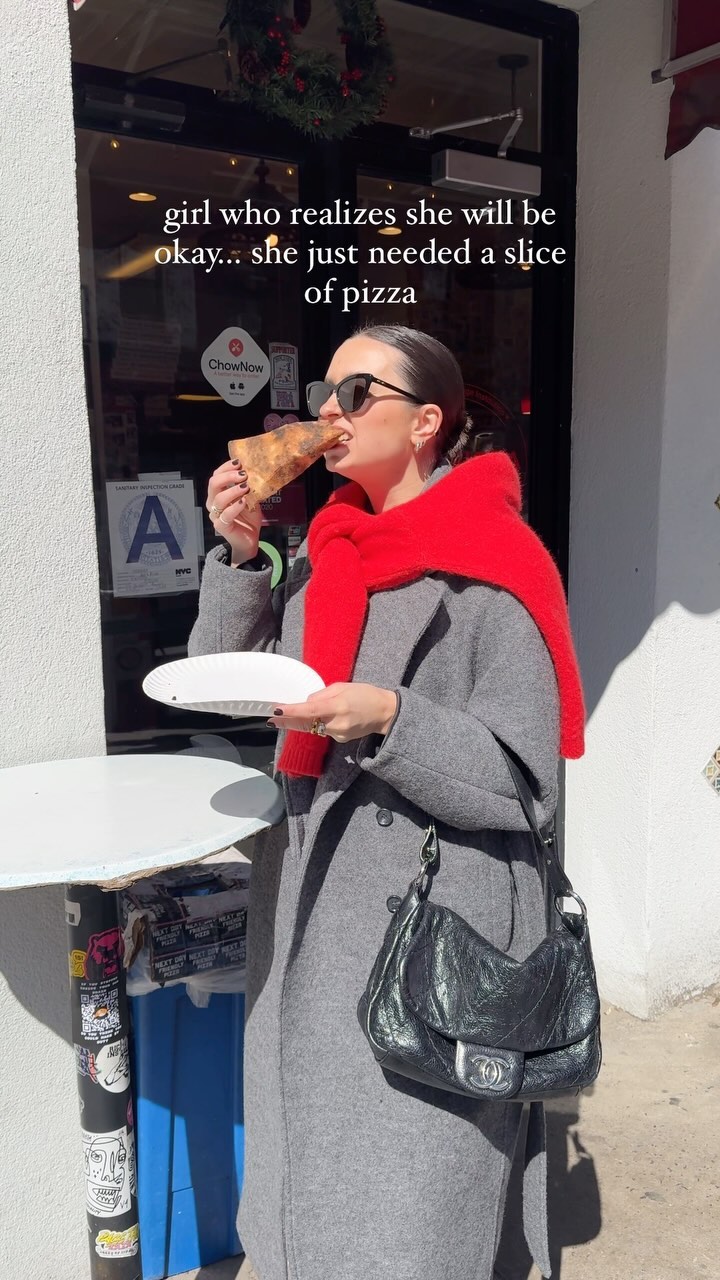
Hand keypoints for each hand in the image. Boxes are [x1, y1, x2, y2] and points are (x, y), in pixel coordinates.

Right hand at [206, 459, 262, 564]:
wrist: (250, 539)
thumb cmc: (249, 518)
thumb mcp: (250, 498)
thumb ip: (248, 486)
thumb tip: (254, 471)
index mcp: (218, 493)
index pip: (216, 475)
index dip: (226, 467)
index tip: (240, 463)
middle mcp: (213, 502)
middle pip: (213, 484)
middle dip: (228, 476)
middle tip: (244, 475)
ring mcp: (216, 515)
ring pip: (219, 498)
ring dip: (233, 490)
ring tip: (246, 487)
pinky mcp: (221, 526)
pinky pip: (225, 515)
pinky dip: (235, 507)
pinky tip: (244, 501)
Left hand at [268, 683, 397, 741]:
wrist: (384, 712)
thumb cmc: (364, 694)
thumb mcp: (342, 687)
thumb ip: (322, 695)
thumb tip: (306, 703)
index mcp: (338, 706)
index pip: (310, 710)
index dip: (292, 711)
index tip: (278, 710)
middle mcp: (337, 723)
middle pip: (307, 723)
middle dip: (288, 722)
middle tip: (271, 720)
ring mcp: (339, 734)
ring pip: (314, 727)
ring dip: (303, 721)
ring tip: (289, 716)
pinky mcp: (341, 740)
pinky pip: (324, 730)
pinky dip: (319, 724)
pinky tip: (324, 718)